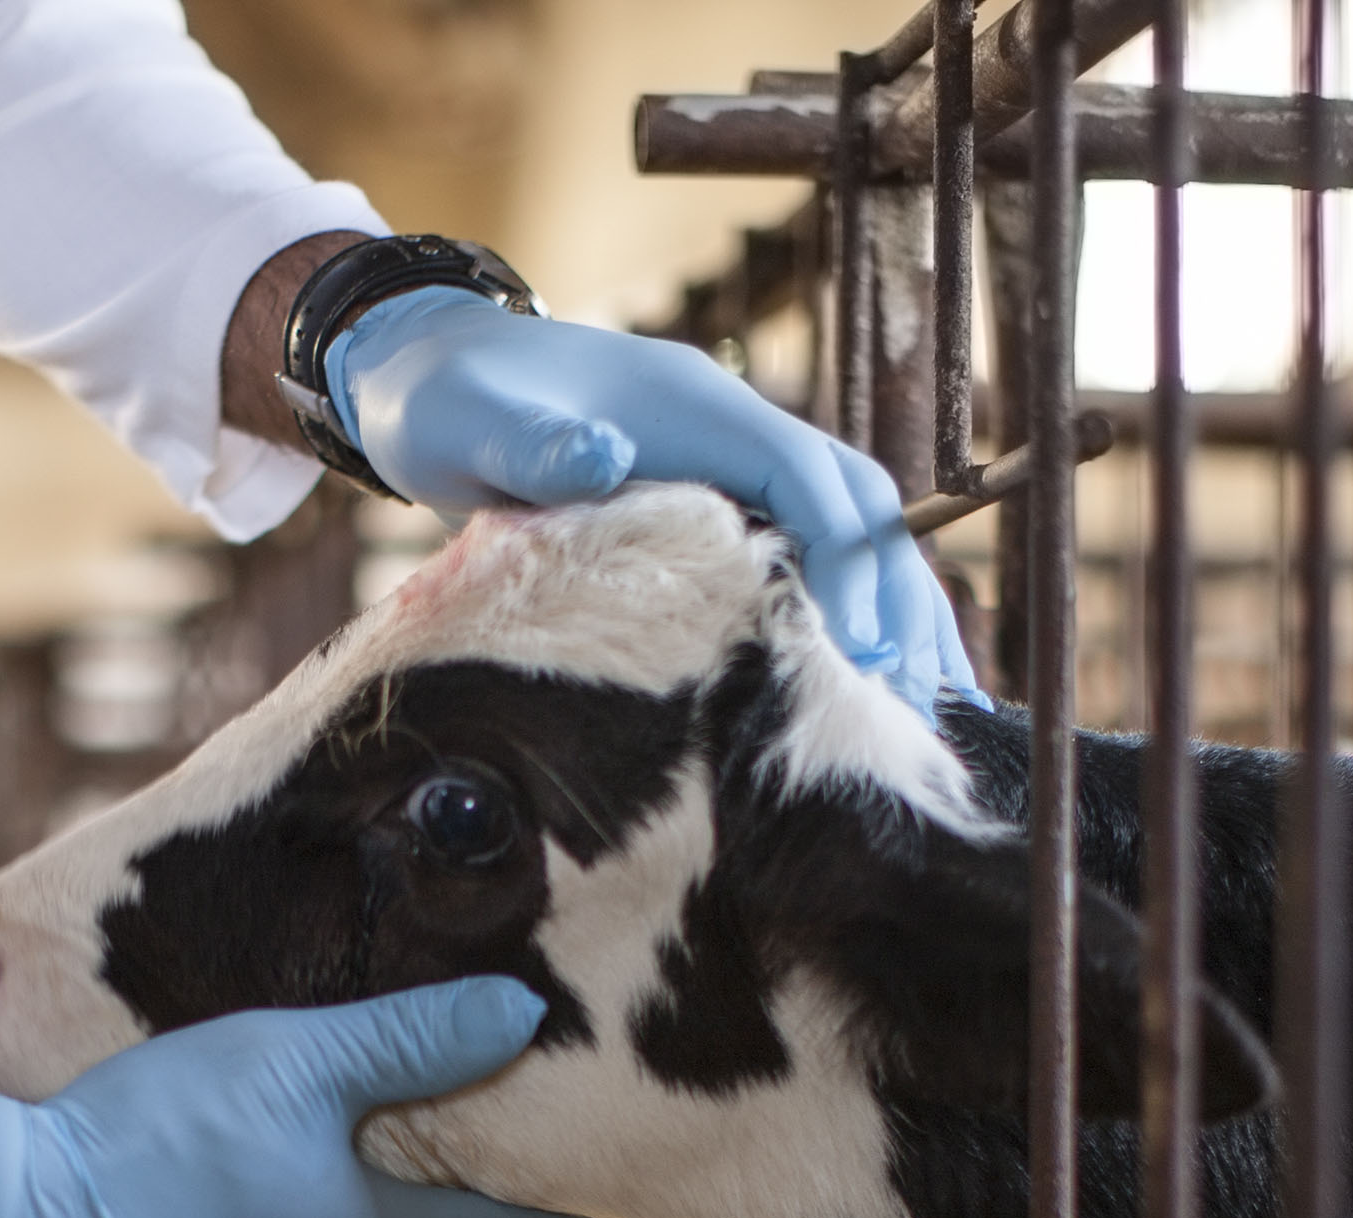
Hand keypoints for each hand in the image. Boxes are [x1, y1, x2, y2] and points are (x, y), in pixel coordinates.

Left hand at [326, 289, 980, 715]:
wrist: (423, 375)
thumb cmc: (445, 401)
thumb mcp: (471, 420)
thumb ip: (533, 443)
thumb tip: (599, 455)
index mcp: (695, 407)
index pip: (804, 477)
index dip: (845, 557)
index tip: (862, 644)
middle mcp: (731, 431)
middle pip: (856, 507)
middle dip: (899, 596)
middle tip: (925, 697)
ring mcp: (727, 469)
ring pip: (845, 536)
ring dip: (891, 613)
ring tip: (929, 706)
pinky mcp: (711, 510)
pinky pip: (804, 559)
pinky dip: (845, 617)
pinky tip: (865, 687)